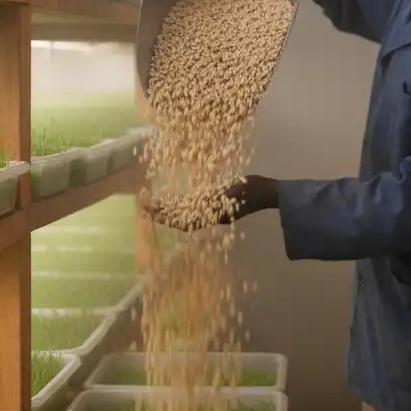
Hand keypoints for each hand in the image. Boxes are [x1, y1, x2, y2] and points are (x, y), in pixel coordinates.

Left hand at [142, 175, 280, 230]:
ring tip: (153, 204)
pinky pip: (192, 208)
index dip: (166, 216)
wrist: (267, 192)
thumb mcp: (235, 192)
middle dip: (163, 214)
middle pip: (181, 219)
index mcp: (212, 214)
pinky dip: (180, 206)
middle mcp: (209, 215)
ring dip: (169, 211)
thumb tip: (203, 207)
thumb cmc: (253, 191)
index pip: (184, 220)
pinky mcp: (214, 203)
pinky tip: (172, 200)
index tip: (150, 210)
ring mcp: (212, 210)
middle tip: (144, 206)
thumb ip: (221, 199)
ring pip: (184, 214)